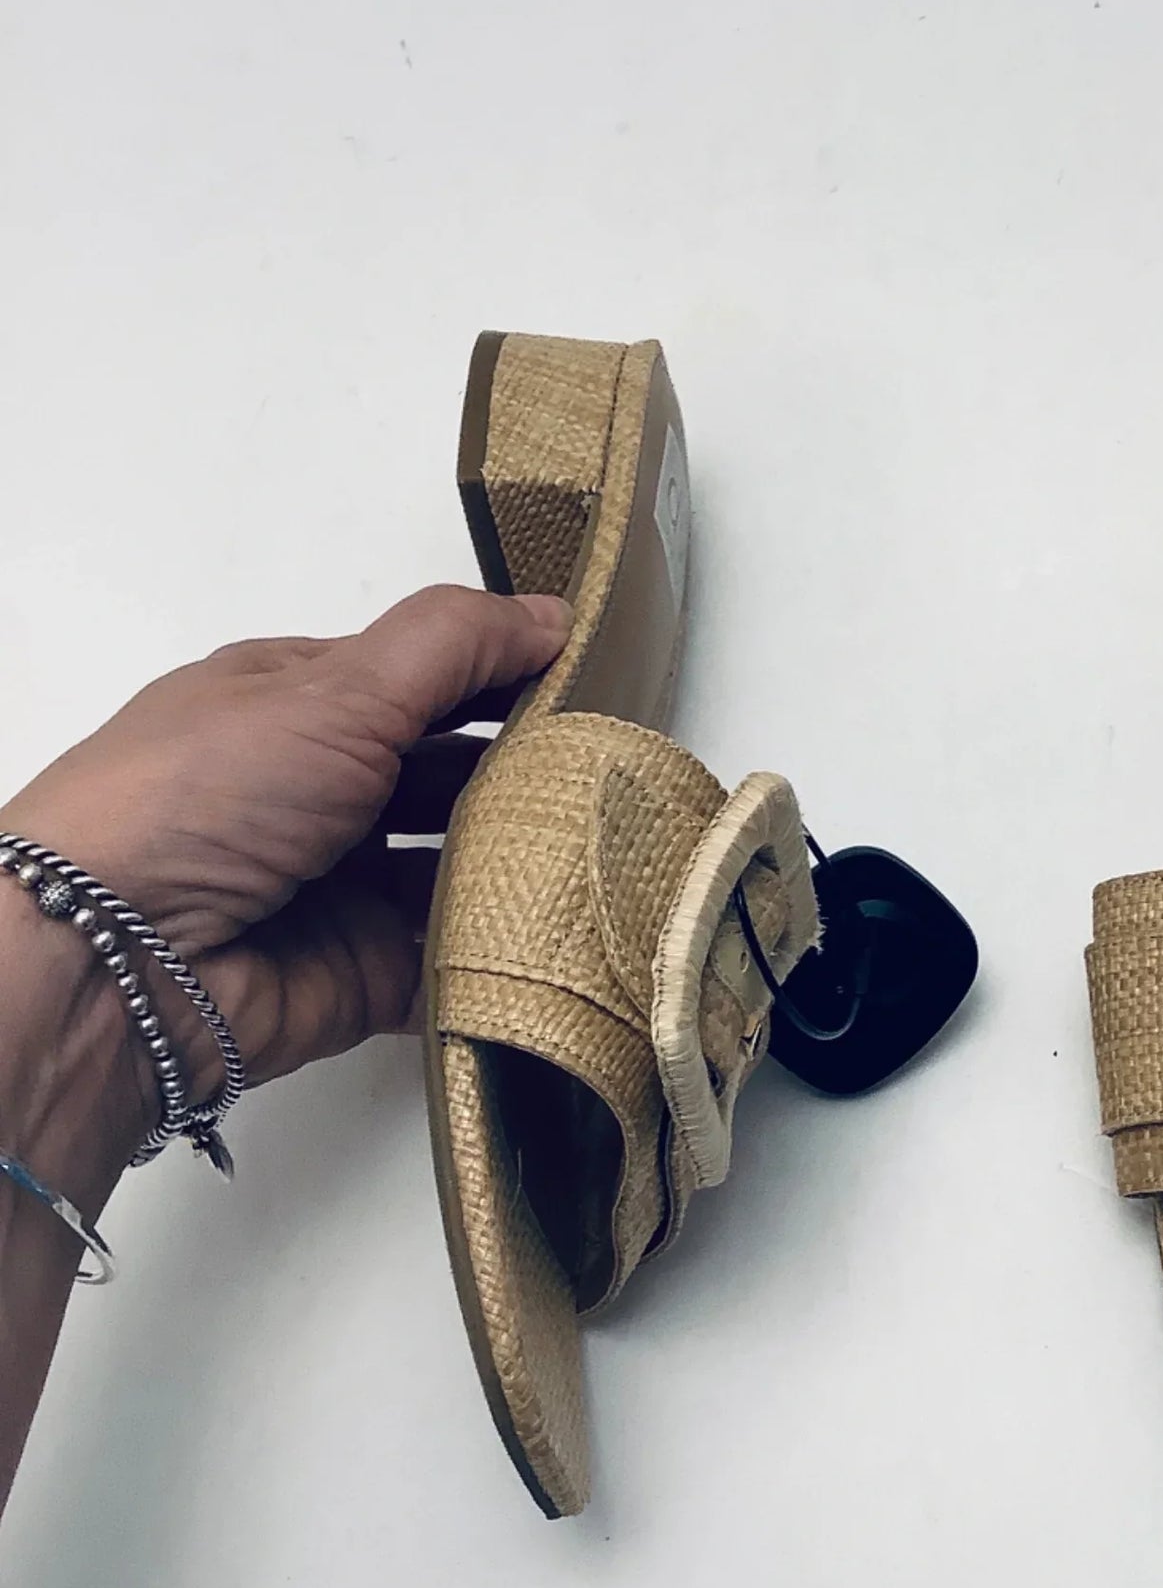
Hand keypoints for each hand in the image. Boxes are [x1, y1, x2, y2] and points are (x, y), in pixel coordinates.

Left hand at [0, 585, 569, 1098]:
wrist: (114, 963)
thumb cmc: (210, 793)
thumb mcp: (334, 687)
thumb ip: (453, 645)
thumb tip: (555, 613)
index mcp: (300, 705)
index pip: (426, 677)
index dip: (506, 672)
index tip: (599, 678)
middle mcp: (323, 791)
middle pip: (454, 773)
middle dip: (531, 769)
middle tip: (624, 767)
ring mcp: (345, 887)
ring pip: (464, 866)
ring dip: (527, 858)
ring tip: (620, 844)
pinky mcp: (367, 974)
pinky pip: (456, 957)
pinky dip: (508, 947)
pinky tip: (581, 923)